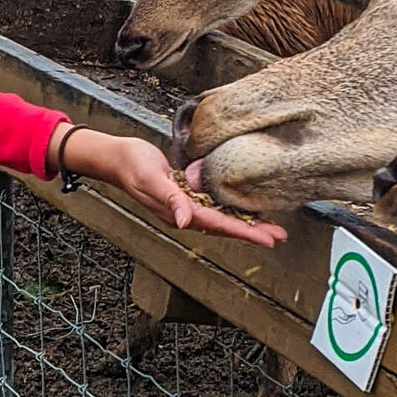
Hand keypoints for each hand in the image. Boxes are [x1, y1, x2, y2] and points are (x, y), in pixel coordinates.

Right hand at [59, 124, 286, 244]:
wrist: (117, 157)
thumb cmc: (132, 164)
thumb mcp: (151, 178)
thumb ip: (170, 199)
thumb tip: (186, 221)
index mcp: (179, 213)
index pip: (219, 225)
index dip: (245, 232)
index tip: (268, 239)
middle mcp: (185, 215)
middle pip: (225, 227)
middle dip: (253, 232)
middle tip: (279, 236)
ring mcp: (185, 207)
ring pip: (222, 219)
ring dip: (245, 224)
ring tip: (269, 227)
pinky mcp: (186, 197)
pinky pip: (214, 208)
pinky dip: (232, 211)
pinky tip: (244, 209)